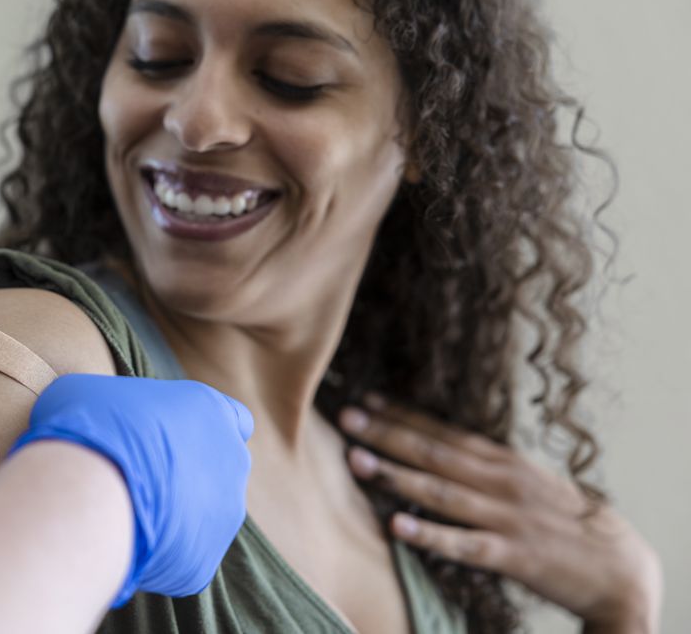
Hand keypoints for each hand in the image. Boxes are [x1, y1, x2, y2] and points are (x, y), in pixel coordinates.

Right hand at [13, 373, 253, 604]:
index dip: (206, 429)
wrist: (87, 494)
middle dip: (188, 476)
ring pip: (204, 516)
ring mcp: (224, 513)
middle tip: (140, 480)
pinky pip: (181, 558)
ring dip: (174, 516)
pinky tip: (122, 544)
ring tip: (124, 515)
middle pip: (219, 470)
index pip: (236, 419)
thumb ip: (117, 403)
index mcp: (211, 410)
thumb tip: (103, 417)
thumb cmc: (88, 428)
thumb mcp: (91, 391)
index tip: (174, 438)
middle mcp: (231, 459)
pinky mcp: (204, 560)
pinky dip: (157, 556)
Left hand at [339, 396, 661, 631]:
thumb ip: (479, 465)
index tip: (365, 398)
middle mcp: (499, 480)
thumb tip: (432, 447)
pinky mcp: (512, 554)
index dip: (402, 414)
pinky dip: (430, 534)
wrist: (616, 565)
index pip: (442, 430)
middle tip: (346, 417)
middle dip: (386, 433)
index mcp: (500, 460)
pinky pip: (464, 544)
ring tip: (357, 461)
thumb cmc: (558, 517)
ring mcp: (504, 516)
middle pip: (433, 452)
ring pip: (441, 492)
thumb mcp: (521, 479)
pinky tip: (397, 527)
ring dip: (396, 476)